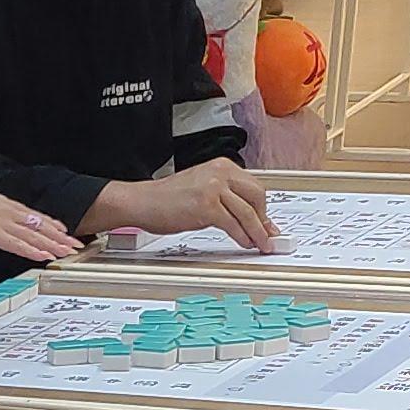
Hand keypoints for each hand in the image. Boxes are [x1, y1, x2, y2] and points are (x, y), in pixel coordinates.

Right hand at [0, 185, 81, 265]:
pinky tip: (44, 255)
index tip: (63, 230)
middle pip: (39, 225)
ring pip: (34, 235)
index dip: (51, 224)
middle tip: (75, 244)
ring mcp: (2, 223)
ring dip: (52, 244)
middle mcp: (8, 213)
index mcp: (5, 205)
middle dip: (59, 236)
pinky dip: (33, 250)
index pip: (34, 215)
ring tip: (67, 252)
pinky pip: (18, 245)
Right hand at [91, 161, 280, 251]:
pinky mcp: (206, 207)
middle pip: (256, 196)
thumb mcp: (201, 189)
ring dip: (257, 232)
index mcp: (221, 165)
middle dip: (264, 219)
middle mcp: (220, 173)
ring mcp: (213, 189)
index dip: (263, 208)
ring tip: (261, 243)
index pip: (253, 186)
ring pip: (247, 212)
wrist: (142, 202)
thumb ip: (225, 198)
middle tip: (268, 235)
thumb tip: (246, 218)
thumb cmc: (165, 198)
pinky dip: (242, 236)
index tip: (267, 222)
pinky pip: (233, 224)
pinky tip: (245, 243)